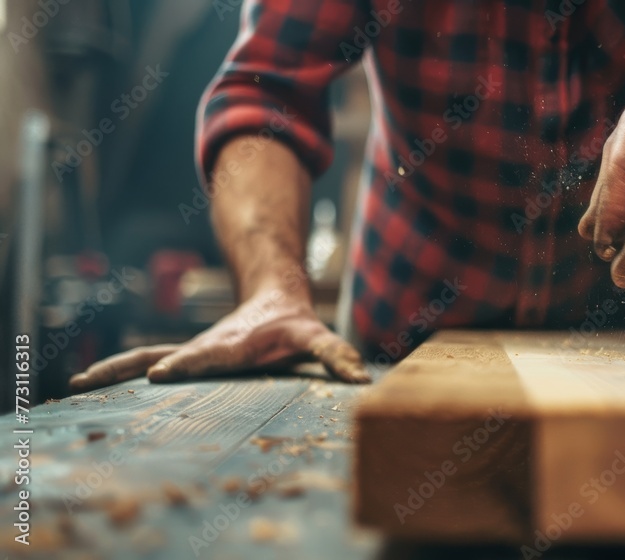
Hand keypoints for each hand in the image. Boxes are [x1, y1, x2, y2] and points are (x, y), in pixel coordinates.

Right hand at [69, 289, 368, 391]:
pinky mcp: (184, 356)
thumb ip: (336, 354)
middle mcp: (205, 347)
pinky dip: (117, 371)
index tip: (160, 372)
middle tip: (94, 380)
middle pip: (164, 356)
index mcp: (232, 346)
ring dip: (113, 371)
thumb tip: (362, 378)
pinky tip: (88, 385)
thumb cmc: (293, 326)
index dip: (187, 364)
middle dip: (133, 367)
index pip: (207, 357)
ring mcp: (190, 350)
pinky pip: (143, 361)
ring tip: (76, 385)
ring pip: (143, 357)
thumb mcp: (316, 337)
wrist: (274, 299)